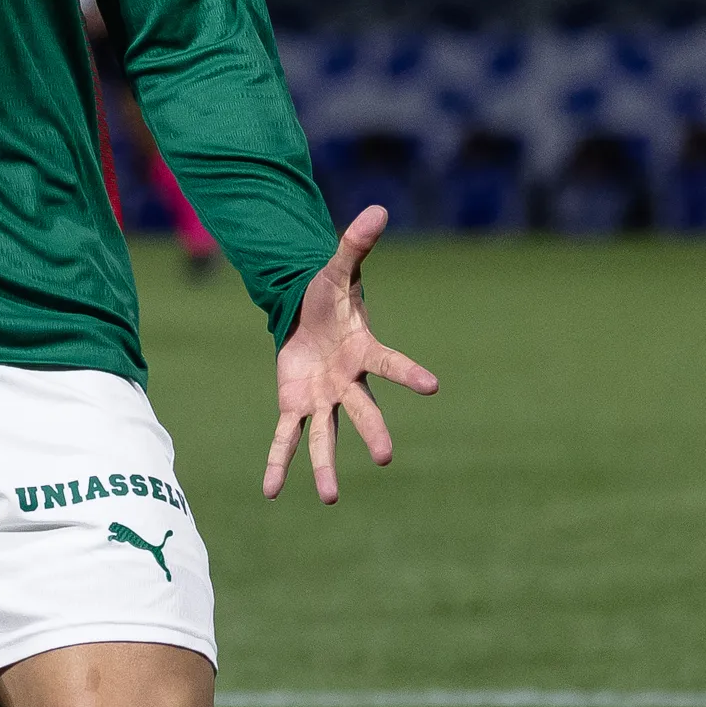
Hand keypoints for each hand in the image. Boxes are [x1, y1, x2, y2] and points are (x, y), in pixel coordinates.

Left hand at [263, 204, 438, 504]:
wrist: (307, 318)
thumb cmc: (329, 297)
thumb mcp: (337, 269)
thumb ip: (355, 244)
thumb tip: (378, 209)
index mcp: (364, 353)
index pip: (391, 364)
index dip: (410, 374)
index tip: (433, 386)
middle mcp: (348, 383)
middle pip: (363, 410)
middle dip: (373, 431)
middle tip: (386, 457)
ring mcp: (323, 399)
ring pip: (326, 436)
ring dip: (325, 466)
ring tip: (328, 497)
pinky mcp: (295, 406)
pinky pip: (287, 437)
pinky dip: (279, 463)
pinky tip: (272, 492)